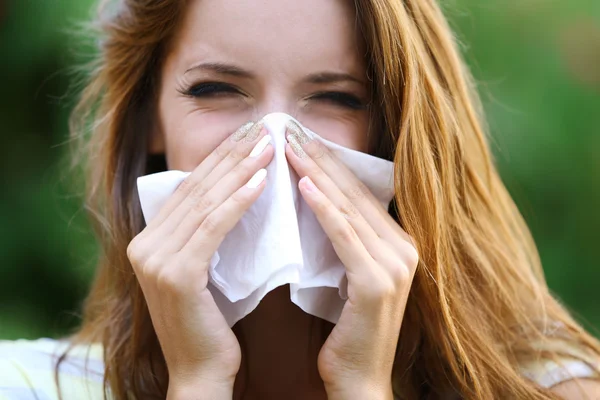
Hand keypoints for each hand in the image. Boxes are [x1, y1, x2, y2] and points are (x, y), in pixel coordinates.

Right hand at [126, 121, 272, 396]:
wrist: (203, 372)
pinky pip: (213, 226)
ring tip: (269, 145)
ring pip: (206, 202)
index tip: (248, 134)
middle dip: (232, 154)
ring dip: (240, 169)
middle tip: (262, 127)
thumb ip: (207, 232)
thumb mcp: (206, 268)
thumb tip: (237, 188)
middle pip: (196, 188)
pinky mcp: (175, 274)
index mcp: (149, 240)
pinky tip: (262, 180)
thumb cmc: (213, 322)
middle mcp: (144, 244)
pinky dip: (238, 200)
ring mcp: (155, 259)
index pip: (189, 188)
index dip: (219, 158)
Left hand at [285, 122, 418, 399]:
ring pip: (348, 208)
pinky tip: (303, 185)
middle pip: (354, 194)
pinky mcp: (378, 283)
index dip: (329, 164)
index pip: (357, 194)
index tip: (300, 138)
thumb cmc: (344, 330)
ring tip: (289, 145)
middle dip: (321, 159)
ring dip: (317, 174)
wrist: (357, 380)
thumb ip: (340, 241)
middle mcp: (404, 248)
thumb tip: (312, 201)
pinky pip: (345, 236)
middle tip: (291, 128)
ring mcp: (395, 265)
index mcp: (396, 244)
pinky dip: (324, 209)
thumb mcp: (343, 276)